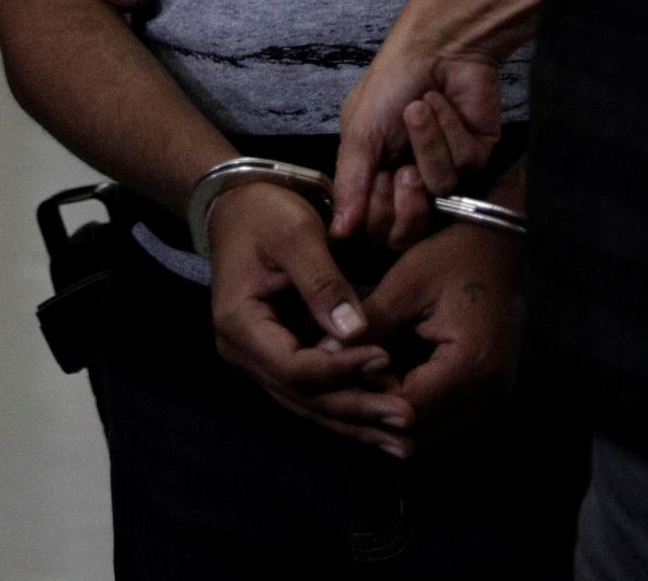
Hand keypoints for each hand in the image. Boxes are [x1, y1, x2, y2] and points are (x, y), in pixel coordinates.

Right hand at [206, 181, 412, 455]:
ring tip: (403, 440)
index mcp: (240, 323)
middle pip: (303, 397)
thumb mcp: (296, 234)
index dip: (342, 369)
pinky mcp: (279, 358)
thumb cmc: (266, 212)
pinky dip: (347, 407)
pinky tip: (380, 425)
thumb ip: (323, 282)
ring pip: (309, 404)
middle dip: (357, 410)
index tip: (387, 357)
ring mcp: (259, 360)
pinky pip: (312, 392)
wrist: (240, 206)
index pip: (294, 367)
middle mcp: (243, 353)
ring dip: (356, 423)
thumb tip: (355, 333)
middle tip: (407, 418)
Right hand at [333, 45, 502, 248]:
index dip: (377, 215)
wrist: (437, 44)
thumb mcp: (359, 130)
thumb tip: (338, 231)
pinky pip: (464, 163)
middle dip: (406, 197)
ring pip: (440, 189)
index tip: (377, 186)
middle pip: (410, 227)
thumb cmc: (392, 80)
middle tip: (401, 168)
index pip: (375, 228)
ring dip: (426, 142)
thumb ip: (350, 183)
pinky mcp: (477, 153)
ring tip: (419, 108)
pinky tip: (441, 103)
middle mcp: (410, 177)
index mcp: (376, 175)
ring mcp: (445, 167)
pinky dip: (448, 129)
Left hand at [357, 222, 522, 453]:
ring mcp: (493, 395)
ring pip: (433, 431)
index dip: (371, 397)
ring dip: (397, 414)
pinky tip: (391, 381)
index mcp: (472, 363)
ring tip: (367, 380)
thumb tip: (322, 354)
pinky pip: (446, 417)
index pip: (409, 408)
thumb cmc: (452, 257)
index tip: (344, 375)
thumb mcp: (406, 284)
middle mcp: (489, 390)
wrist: (498, 246)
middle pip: (422, 430)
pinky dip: (417, 408)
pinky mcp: (489, 392)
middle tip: (349, 382)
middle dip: (381, 411)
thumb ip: (369, 323)